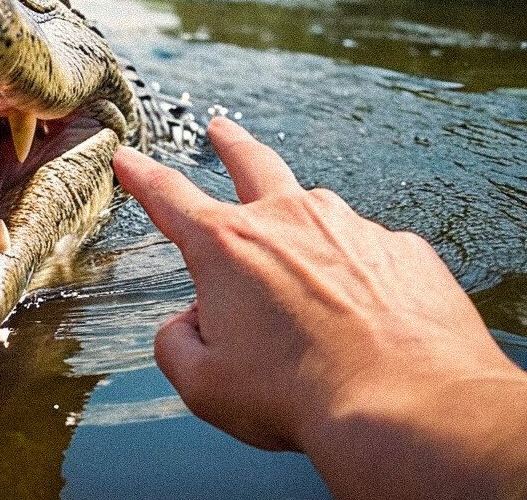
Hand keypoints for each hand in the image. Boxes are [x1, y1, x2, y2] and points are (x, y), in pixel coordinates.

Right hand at [113, 117, 526, 498]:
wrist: (408, 407)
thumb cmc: (297, 396)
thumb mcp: (204, 384)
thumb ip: (176, 345)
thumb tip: (189, 325)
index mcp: (227, 246)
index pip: (169, 196)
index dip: (143, 176)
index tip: (129, 159)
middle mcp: (289, 219)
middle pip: (252, 163)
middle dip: (230, 144)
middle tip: (221, 130)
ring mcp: (352, 228)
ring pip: (317, 218)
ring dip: (304, 235)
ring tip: (307, 284)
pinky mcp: (404, 251)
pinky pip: (370, 257)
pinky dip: (360, 277)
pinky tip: (365, 318)